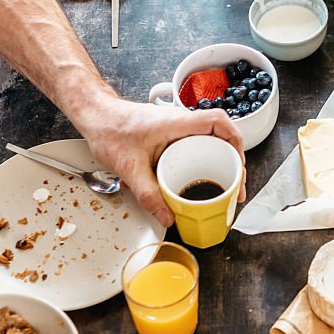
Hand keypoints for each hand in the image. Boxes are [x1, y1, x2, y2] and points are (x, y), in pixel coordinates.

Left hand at [75, 96, 245, 226]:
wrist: (95, 116)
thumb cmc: (109, 129)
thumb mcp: (129, 168)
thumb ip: (148, 195)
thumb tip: (168, 216)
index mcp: (177, 123)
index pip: (219, 122)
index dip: (236, 141)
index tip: (239, 164)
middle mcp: (181, 122)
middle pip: (221, 135)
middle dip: (233, 160)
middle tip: (235, 186)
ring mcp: (177, 127)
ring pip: (210, 140)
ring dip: (220, 160)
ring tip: (223, 186)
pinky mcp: (171, 134)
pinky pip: (196, 145)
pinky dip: (204, 160)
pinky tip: (199, 179)